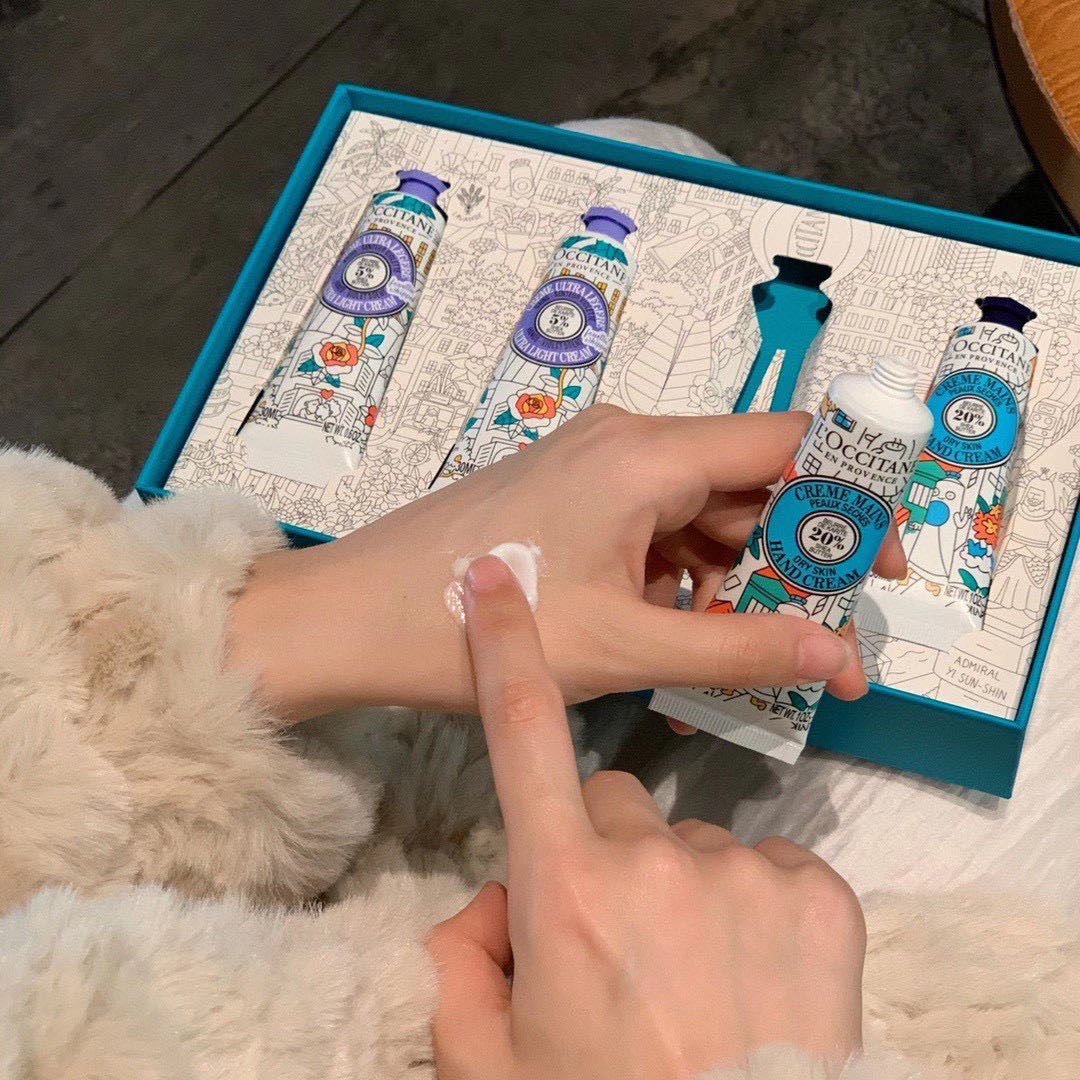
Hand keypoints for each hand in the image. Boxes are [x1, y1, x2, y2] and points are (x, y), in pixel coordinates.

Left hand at [228, 405, 903, 719]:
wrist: (352, 618)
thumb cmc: (478, 622)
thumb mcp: (624, 643)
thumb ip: (741, 649)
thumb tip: (840, 656)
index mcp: (648, 453)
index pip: (787, 444)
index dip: (850, 498)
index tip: (882, 565)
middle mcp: (626, 441)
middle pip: (746, 482)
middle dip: (791, 558)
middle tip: (821, 633)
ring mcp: (592, 468)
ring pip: (698, 513)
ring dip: (731, 579)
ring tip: (741, 655)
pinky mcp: (567, 498)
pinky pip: (651, 528)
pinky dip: (678, 579)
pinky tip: (675, 638)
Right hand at [428, 556, 864, 1076]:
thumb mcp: (490, 1060)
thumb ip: (461, 963)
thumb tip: (494, 900)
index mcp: (565, 886)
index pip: (523, 734)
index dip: (507, 647)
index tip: (497, 580)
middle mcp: (652, 859)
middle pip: (613, 801)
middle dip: (606, 848)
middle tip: (622, 937)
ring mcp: (744, 870)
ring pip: (695, 842)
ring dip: (687, 888)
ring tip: (702, 978)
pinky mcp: (820, 893)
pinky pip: (771, 866)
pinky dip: (760, 907)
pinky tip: (761, 975)